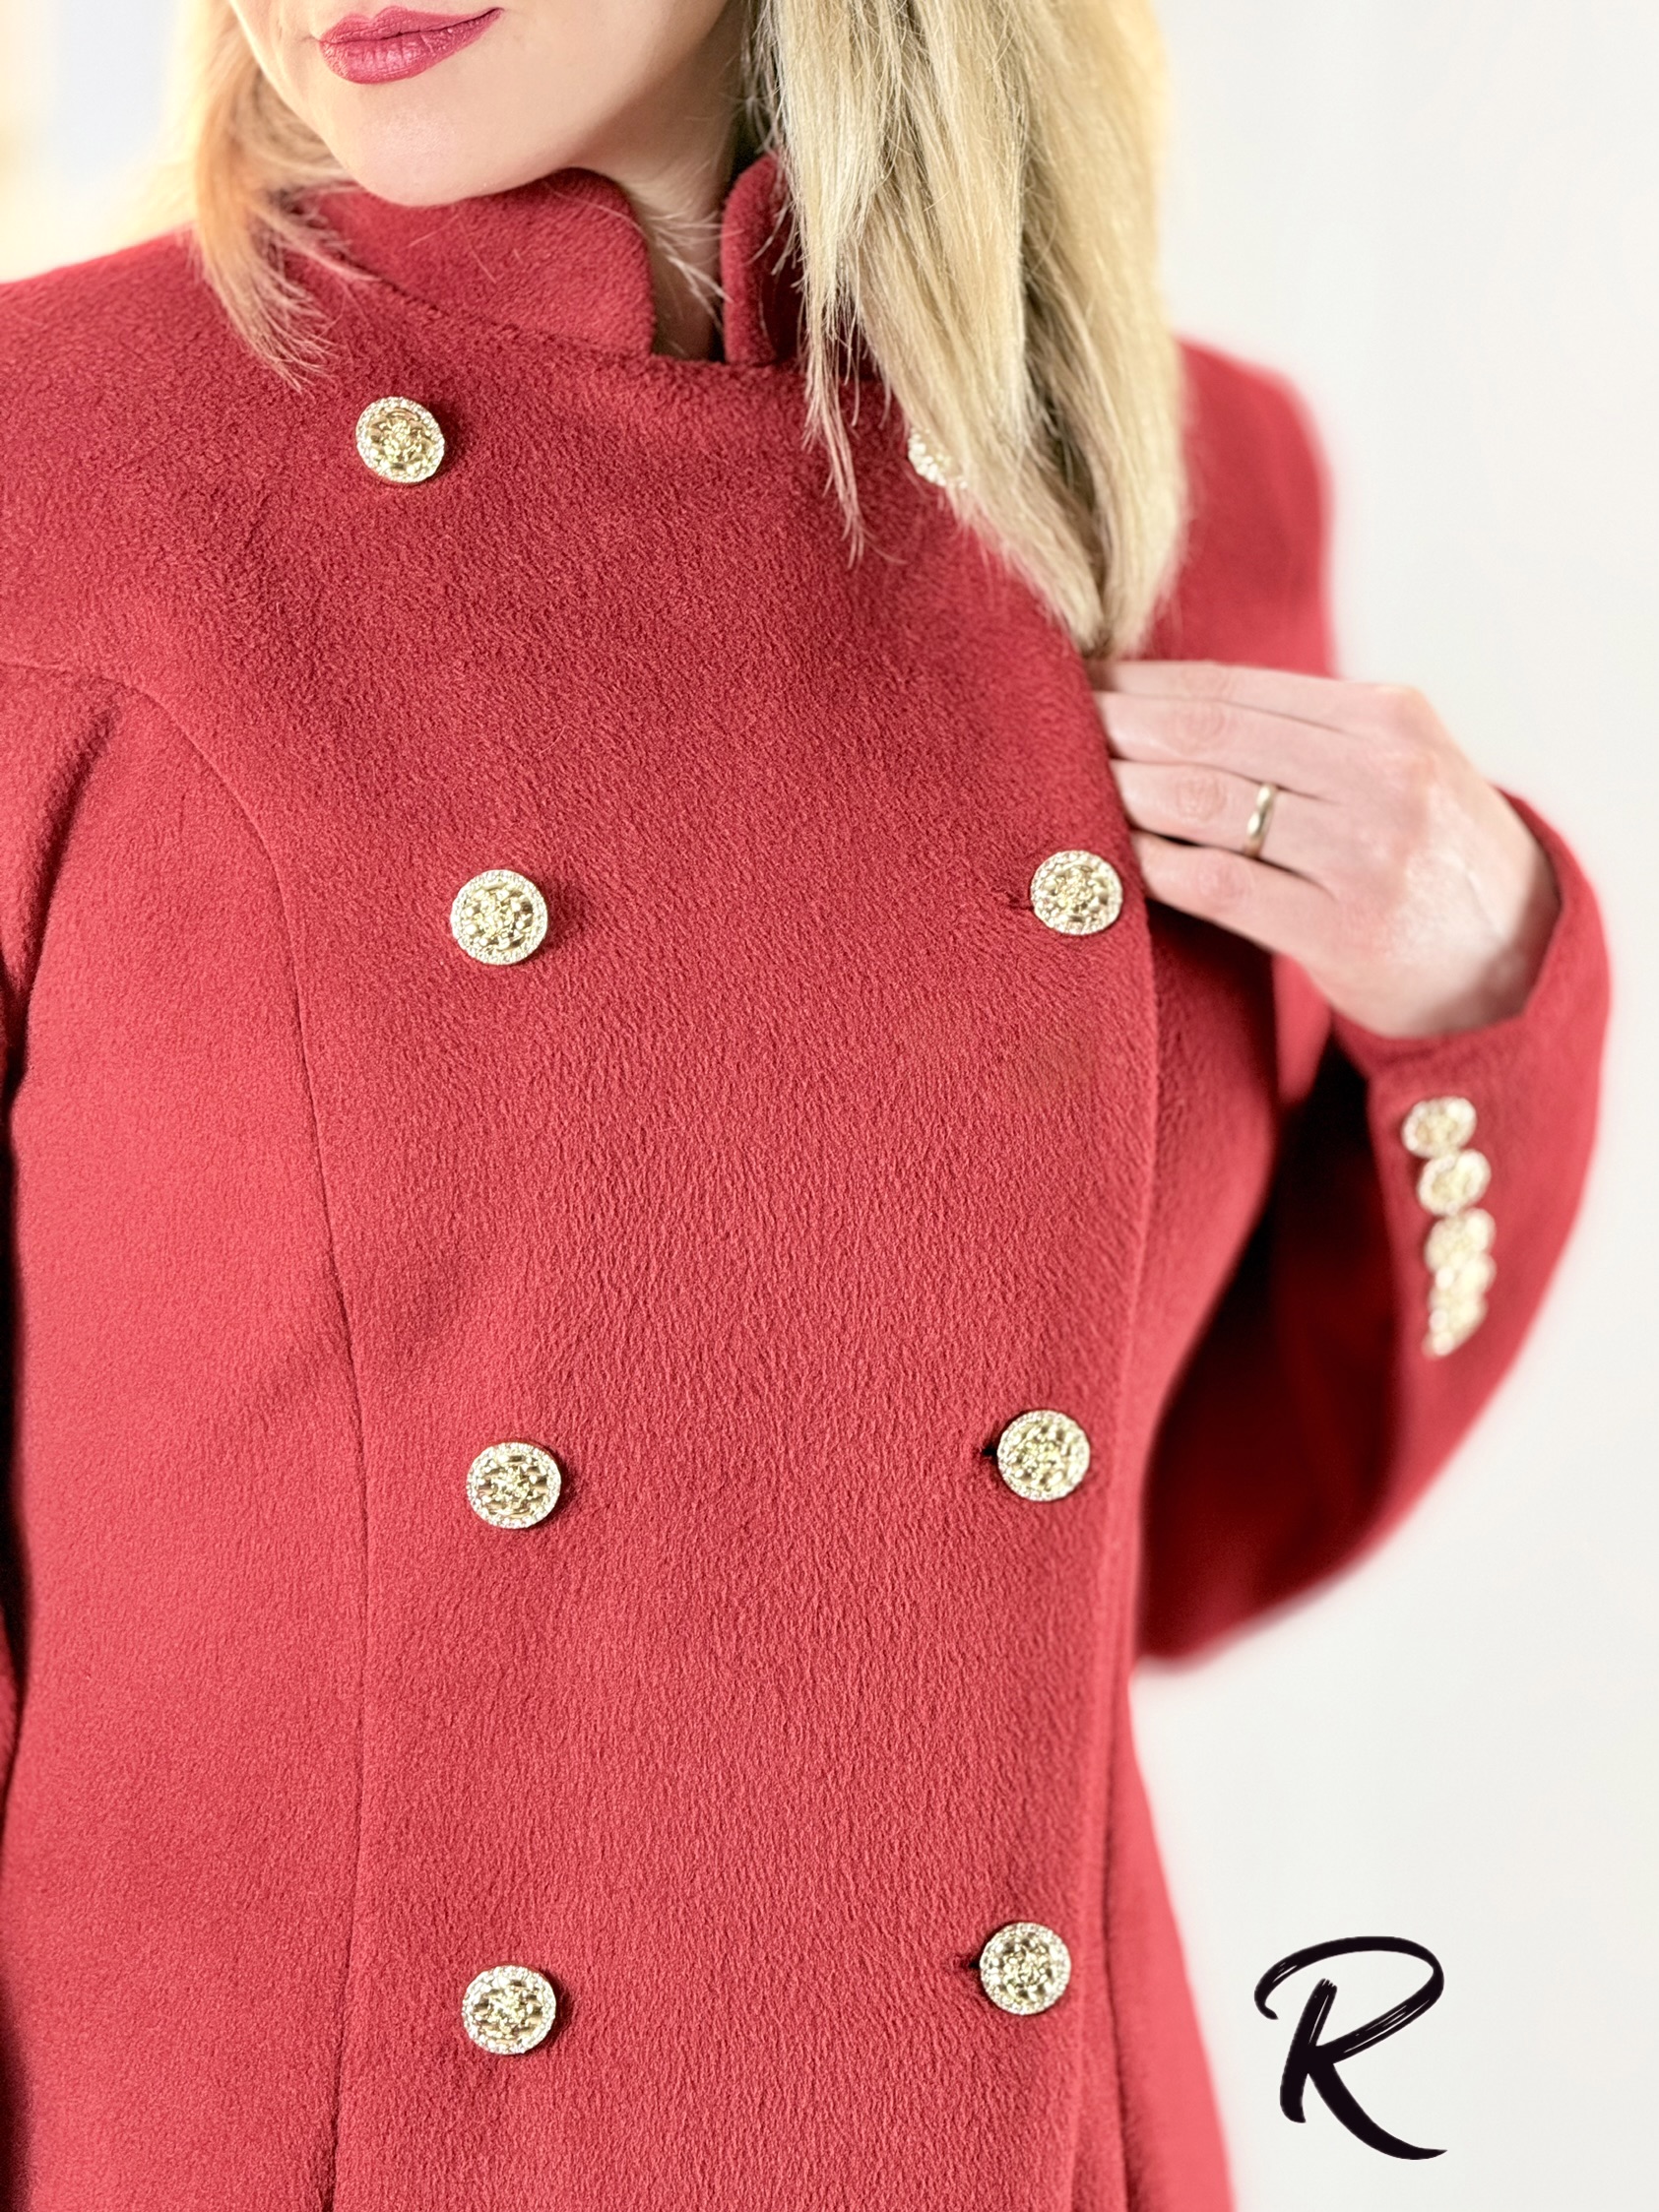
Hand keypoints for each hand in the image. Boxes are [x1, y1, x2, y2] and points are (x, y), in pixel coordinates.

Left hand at [1090, 660, 1560, 1037]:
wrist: (1514, 960)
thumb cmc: (1422, 852)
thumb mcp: (1391, 764)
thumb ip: (1302, 731)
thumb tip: (1155, 699)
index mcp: (1388, 716)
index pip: (1232, 686)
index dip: (1140, 684)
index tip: (1074, 682)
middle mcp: (1384, 774)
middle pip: (1210, 733)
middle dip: (1116, 726)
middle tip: (1042, 724)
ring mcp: (1366, 852)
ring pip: (1206, 802)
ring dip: (1121, 790)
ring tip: (1062, 783)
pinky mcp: (1343, 930)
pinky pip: (1219, 885)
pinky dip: (1153, 865)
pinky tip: (1111, 856)